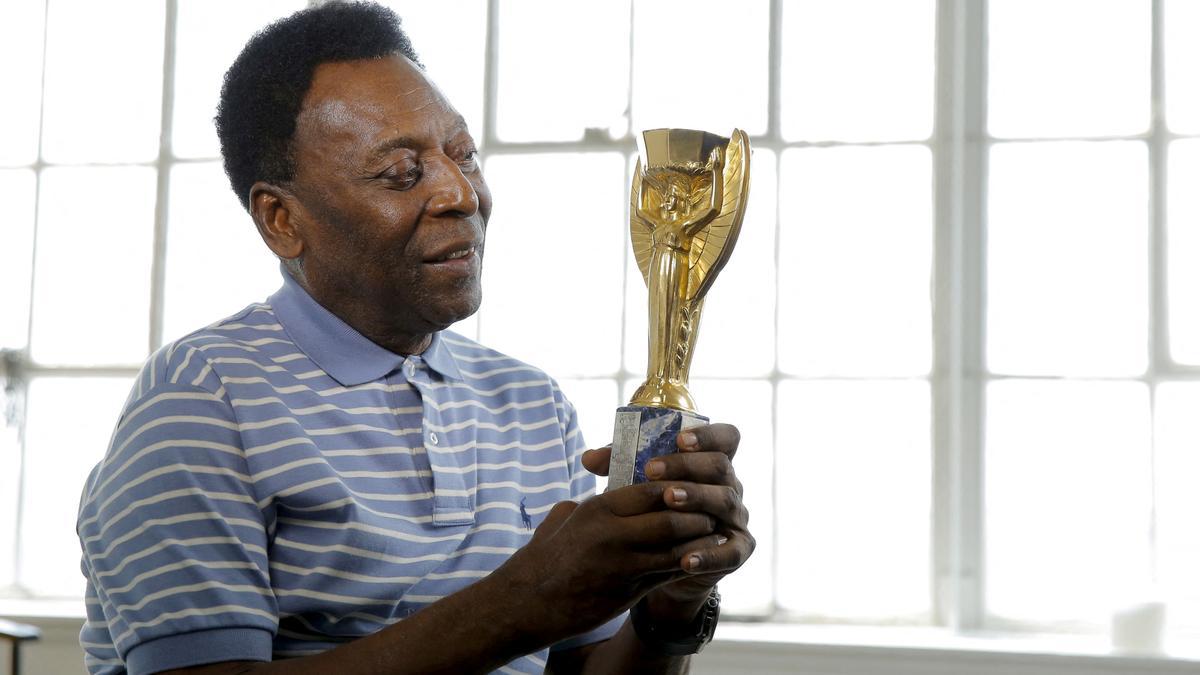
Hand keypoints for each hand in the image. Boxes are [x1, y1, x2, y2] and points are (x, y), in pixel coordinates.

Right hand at [491, 477, 720, 649]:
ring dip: (699, 540)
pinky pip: (668, 573)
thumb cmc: (545, 557)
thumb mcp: (565, 519)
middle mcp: (612, 534)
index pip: (651, 488)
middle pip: (670, 516)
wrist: (529, 602)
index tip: (691, 483)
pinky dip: (688, 564)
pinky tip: (699, 559)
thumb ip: (590, 502)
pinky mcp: (628, 592)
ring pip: (676, 547)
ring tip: (713, 532)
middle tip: (711, 508)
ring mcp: (622, 565)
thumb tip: (605, 489)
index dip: (677, 484)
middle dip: (696, 512)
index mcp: (598, 509)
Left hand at [582, 423, 754, 610]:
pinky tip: (686, 558)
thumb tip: (589, 459)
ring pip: (725, 501)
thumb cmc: (650, 510)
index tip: (678, 438)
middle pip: (720, 466)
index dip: (707, 435)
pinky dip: (710, 555)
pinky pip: (731, 552)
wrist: (660, 562)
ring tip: (667, 500)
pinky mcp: (738, 550)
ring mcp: (736, 518)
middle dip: (686, 466)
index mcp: (710, 462)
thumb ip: (618, 466)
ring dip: (696, 498)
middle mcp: (729, 485)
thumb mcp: (636, 484)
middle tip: (651, 470)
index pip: (725, 438)